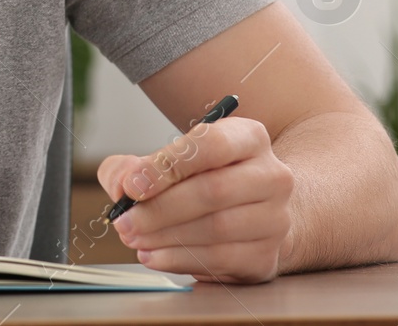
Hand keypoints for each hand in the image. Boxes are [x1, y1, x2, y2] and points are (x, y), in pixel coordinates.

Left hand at [96, 116, 294, 283]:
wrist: (251, 214)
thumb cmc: (199, 180)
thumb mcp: (164, 161)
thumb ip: (131, 167)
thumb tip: (122, 185)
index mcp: (249, 137)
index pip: (210, 145)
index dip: (167, 165)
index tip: (132, 186)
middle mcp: (272, 175)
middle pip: (213, 190)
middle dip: (160, 208)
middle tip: (124, 221)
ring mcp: (275, 219)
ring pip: (217, 228)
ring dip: (166, 237)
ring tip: (133, 238)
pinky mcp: (266, 256)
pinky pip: (220, 259)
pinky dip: (179, 259)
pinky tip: (153, 256)